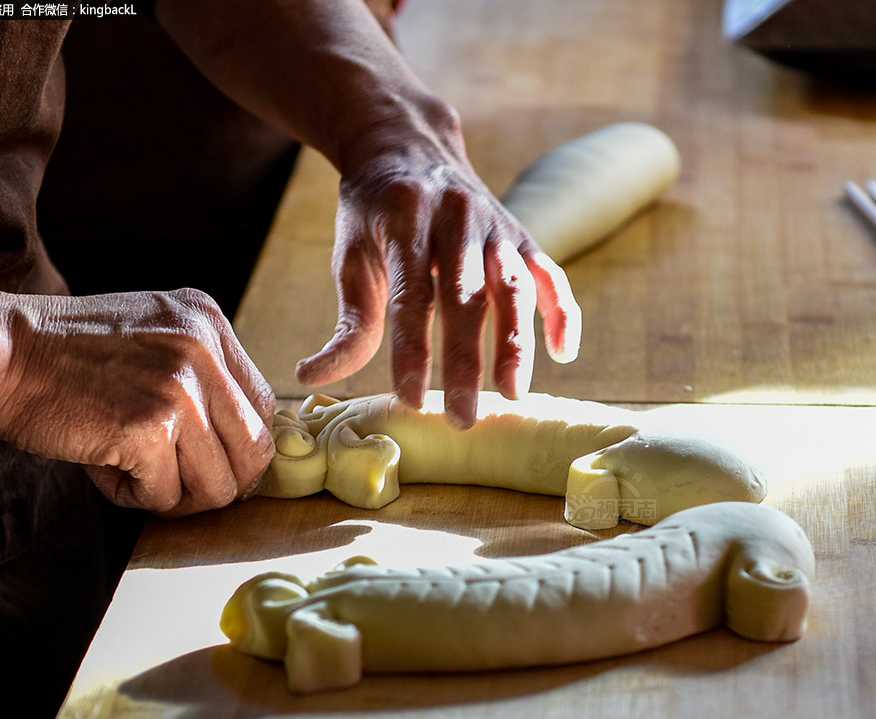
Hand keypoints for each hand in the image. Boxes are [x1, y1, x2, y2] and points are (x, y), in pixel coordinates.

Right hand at [0, 288, 274, 516]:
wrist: (0, 350)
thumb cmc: (64, 354)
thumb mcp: (152, 335)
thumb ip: (198, 372)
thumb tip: (237, 444)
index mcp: (210, 323)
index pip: (263, 407)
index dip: (239, 448)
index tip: (206, 464)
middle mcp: (204, 351)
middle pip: (255, 451)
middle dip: (219, 484)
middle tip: (174, 486)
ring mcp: (179, 389)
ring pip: (219, 484)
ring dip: (175, 496)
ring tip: (132, 474)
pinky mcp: (148, 429)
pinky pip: (168, 496)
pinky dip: (136, 498)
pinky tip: (105, 471)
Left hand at [294, 104, 581, 427]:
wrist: (407, 142)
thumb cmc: (374, 212)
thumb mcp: (350, 255)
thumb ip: (347, 320)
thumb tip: (311, 377)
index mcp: (406, 219)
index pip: (412, 297)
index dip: (413, 350)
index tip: (411, 398)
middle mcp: (457, 217)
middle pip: (466, 299)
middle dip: (465, 362)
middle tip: (463, 418)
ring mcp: (495, 225)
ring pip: (512, 287)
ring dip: (516, 343)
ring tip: (513, 394)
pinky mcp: (520, 234)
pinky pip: (549, 273)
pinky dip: (561, 311)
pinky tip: (564, 353)